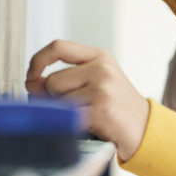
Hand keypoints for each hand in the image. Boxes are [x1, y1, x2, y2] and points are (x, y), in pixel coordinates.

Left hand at [26, 39, 149, 162]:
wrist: (144, 128)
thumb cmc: (115, 106)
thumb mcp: (95, 82)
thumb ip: (65, 78)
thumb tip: (31, 82)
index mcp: (99, 56)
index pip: (58, 47)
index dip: (38, 60)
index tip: (31, 76)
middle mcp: (101, 68)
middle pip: (52, 81)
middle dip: (52, 99)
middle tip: (71, 108)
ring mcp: (102, 89)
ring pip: (57, 101)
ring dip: (63, 114)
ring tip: (83, 116)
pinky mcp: (101, 111)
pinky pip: (67, 117)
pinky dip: (70, 125)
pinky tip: (87, 126)